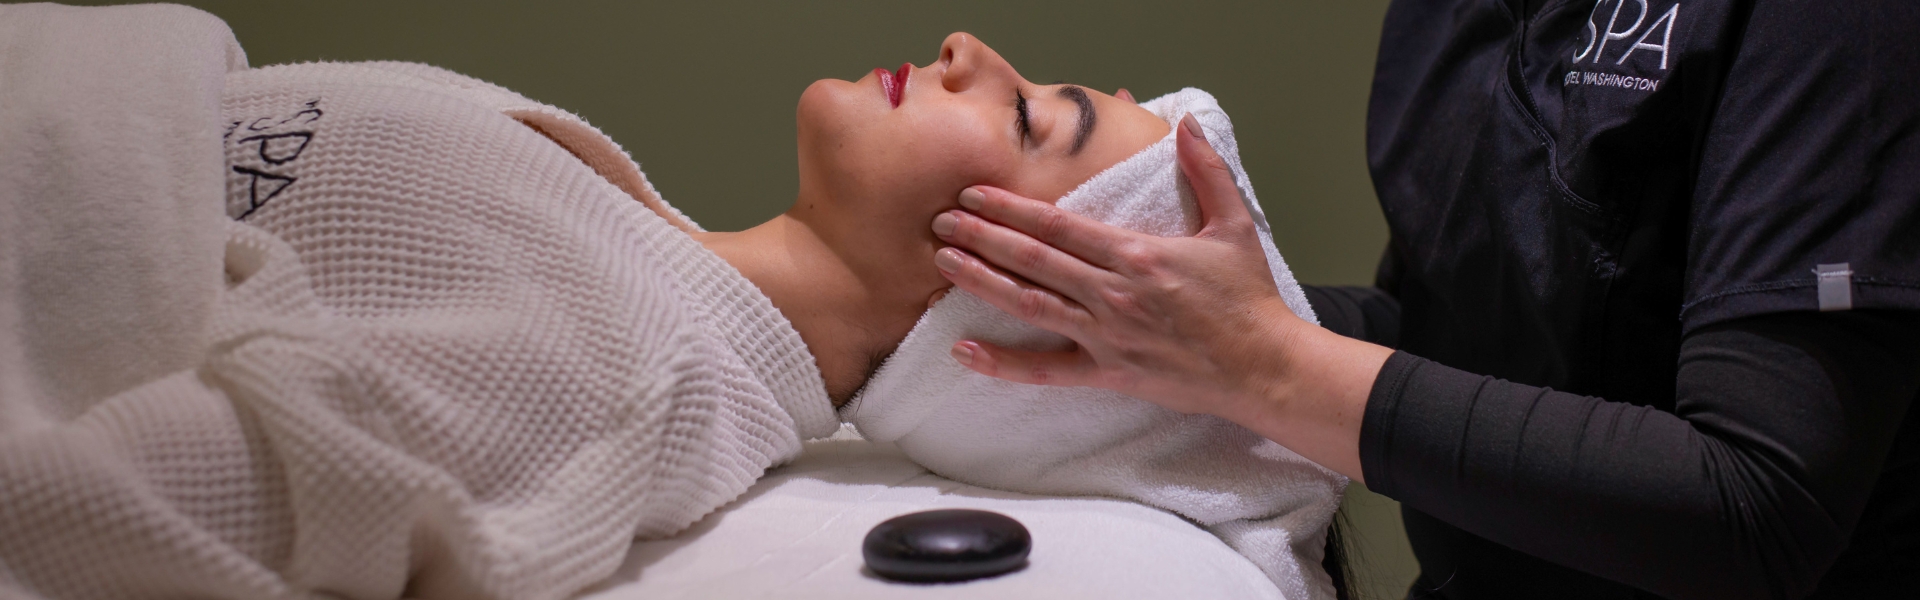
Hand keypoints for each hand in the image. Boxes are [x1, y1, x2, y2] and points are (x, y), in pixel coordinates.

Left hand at [930, 113, 1387, 479]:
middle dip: (981, 238)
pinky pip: (1045, 371)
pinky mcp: (1108, 374)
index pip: (1058, 226)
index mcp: (1136, 255)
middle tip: (938, 221)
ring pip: (1030, 306)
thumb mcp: (1234, 226)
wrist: (1263, 367)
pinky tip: (963, 352)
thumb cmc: (1248, 298)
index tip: (974, 194)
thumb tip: (1188, 124)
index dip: (1011, 208)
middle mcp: (1112, 293)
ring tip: (942, 264)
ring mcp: (1106, 336)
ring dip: (982, 283)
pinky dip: (1003, 364)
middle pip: (1033, 260)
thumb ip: (1208, 173)